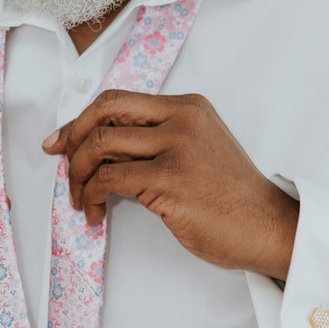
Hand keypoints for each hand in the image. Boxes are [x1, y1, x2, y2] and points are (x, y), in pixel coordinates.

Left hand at [42, 88, 298, 280]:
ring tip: (81, 200)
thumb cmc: (230, 199)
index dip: (80, 120)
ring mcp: (177, 147)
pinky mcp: (170, 179)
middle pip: (103, 111)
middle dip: (71, 140)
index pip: (118, 100)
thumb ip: (154, 142)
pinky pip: (109, 179)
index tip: (61, 143)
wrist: (268, 227)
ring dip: (78, 175)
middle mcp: (181, 118)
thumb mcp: (195, 152)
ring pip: (100, 145)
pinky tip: (95, 214)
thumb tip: (99, 150)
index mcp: (187, 107)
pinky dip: (91, 197)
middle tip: (63, 167)